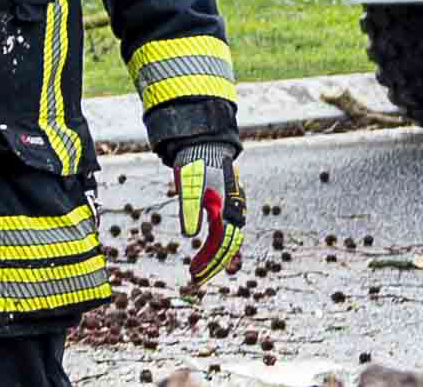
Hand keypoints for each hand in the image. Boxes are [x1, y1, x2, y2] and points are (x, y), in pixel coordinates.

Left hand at [172, 141, 244, 286]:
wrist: (205, 144)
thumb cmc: (196, 164)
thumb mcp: (188, 185)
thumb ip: (190, 209)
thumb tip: (189, 236)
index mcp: (225, 207)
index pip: (220, 243)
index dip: (209, 261)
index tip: (194, 275)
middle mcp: (234, 209)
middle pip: (228, 245)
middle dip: (213, 264)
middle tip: (196, 278)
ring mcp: (233, 206)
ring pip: (230, 238)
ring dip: (217, 256)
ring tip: (202, 270)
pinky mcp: (228, 203)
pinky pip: (228, 229)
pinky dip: (220, 243)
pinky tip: (211, 251)